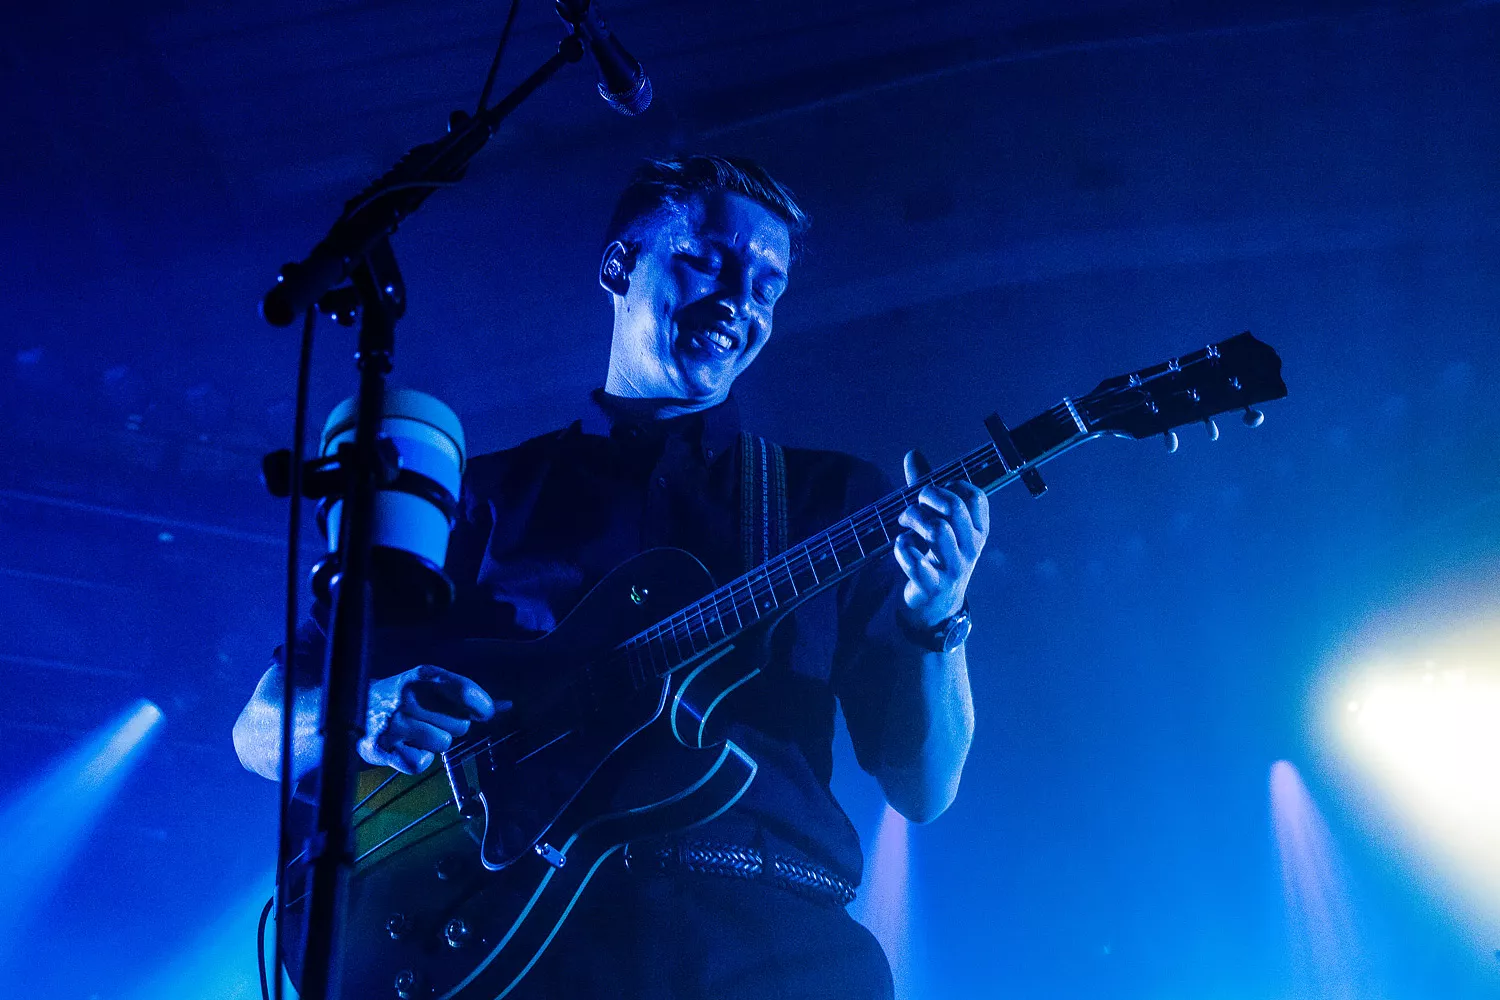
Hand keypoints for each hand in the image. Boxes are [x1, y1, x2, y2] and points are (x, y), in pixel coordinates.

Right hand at [358, 664, 502, 774]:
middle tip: (432, 721)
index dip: (482, 706)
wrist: (355, 707)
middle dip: (452, 726)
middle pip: (460, 725)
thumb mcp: (432, 686)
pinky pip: (421, 764)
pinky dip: (416, 760)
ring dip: (434, 744)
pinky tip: (403, 747)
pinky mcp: (380, 748)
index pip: (464, 690)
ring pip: (442, 745)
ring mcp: (393, 723)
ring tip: (415, 733)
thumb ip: (467, 696)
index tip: (485, 713)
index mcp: (423, 676)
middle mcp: (408, 697)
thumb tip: (507, 706)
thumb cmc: (407, 698)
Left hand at [893, 448, 989, 630]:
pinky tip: (902, 546)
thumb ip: (926, 489)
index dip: (951, 485)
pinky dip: (903, 548)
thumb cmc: (937, 555)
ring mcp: (954, 568)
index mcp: (978, 529)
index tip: (934, 492)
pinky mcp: (933, 586)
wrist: (936, 606)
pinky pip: (916, 561)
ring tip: (903, 524)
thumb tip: (913, 453)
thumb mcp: (938, 522)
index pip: (975, 496)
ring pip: (937, 530)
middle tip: (912, 505)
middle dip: (927, 496)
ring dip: (913, 519)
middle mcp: (971, 547)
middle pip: (954, 508)